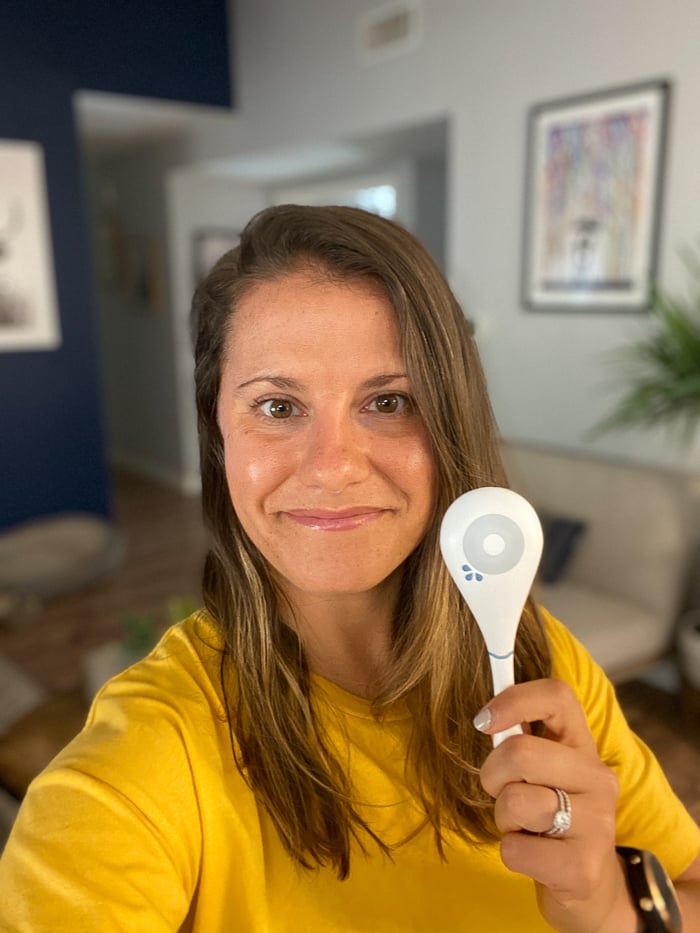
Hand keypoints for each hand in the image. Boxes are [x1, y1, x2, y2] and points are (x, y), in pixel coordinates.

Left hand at [476, 679, 637, 932]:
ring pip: (515, 801)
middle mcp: (598, 778)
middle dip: (492, 774)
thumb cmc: (552, 816)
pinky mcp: (582, 867)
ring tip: (525, 827)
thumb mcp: (545, 772)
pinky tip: (535, 857)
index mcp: (583, 746)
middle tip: (502, 792)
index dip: (514, 699)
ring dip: (503, 817)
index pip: (557, 696)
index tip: (483, 721)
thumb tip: (488, 716)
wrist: (589, 886)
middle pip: (521, 751)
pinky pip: (514, 849)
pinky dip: (511, 854)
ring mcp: (597, 823)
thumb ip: (522, 740)